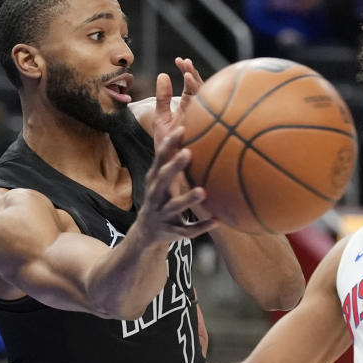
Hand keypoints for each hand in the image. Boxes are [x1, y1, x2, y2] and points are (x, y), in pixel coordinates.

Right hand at [135, 127, 216, 241]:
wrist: (146, 233)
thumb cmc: (161, 198)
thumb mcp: (162, 180)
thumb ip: (174, 160)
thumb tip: (192, 132)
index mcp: (154, 181)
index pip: (159, 159)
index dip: (168, 144)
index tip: (181, 129)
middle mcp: (155, 196)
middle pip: (162, 179)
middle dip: (174, 166)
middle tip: (188, 153)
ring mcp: (162, 215)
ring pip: (174, 207)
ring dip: (187, 199)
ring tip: (202, 191)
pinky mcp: (171, 232)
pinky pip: (187, 230)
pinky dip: (201, 226)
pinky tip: (217, 221)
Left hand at [152, 57, 203, 152]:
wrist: (174, 179)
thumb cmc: (169, 150)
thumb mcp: (162, 121)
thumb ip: (163, 99)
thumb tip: (162, 75)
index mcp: (191, 111)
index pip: (193, 89)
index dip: (188, 73)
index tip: (179, 60)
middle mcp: (199, 117)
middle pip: (201, 93)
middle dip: (194, 77)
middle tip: (185, 63)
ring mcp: (202, 128)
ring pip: (206, 104)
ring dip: (197, 89)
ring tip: (187, 75)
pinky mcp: (202, 141)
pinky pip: (206, 124)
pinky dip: (199, 109)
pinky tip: (191, 98)